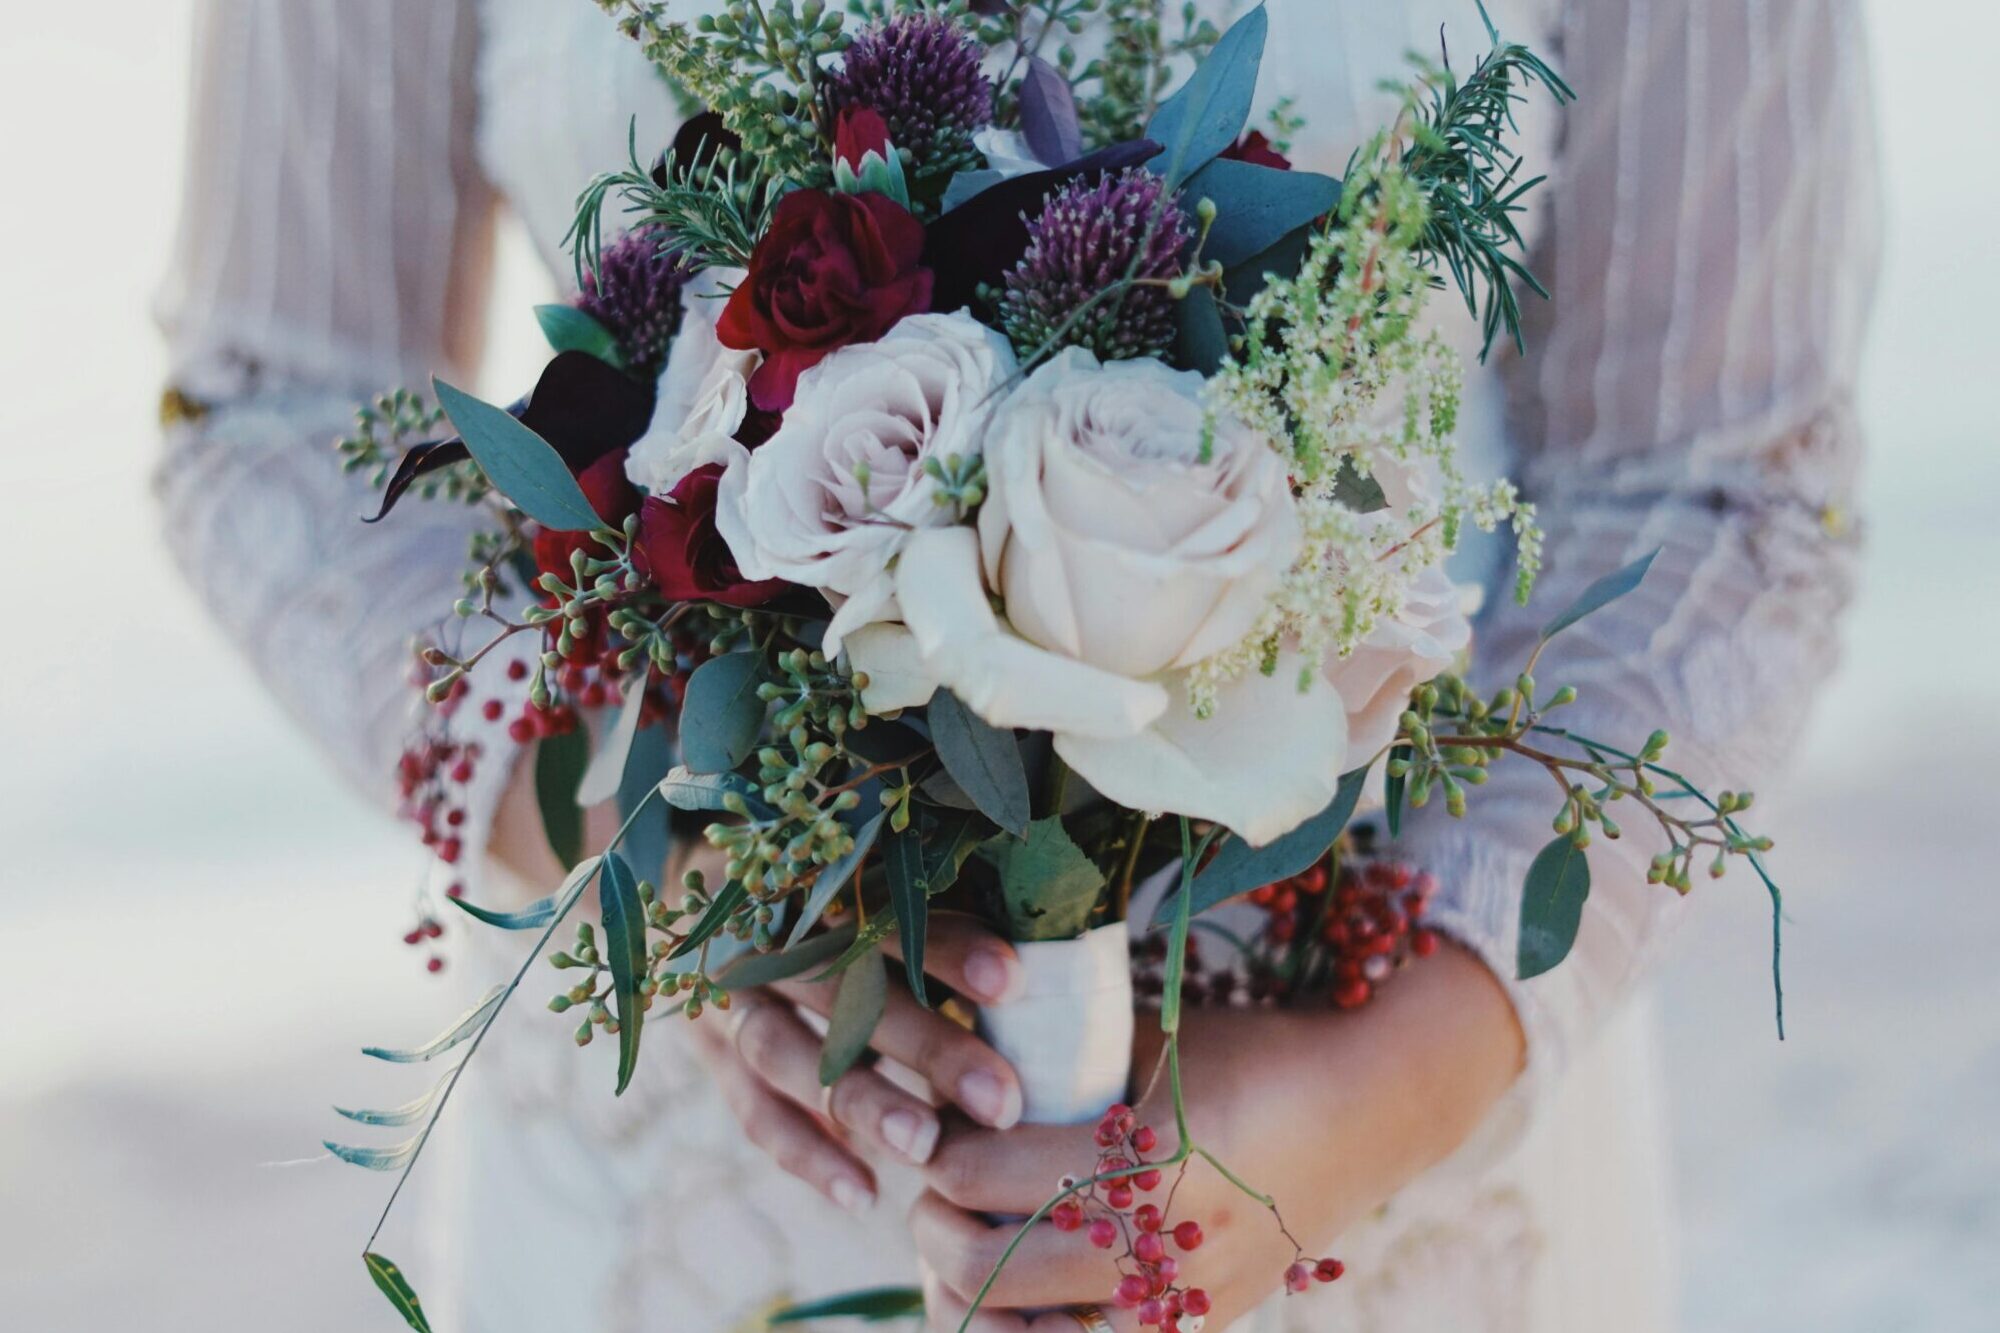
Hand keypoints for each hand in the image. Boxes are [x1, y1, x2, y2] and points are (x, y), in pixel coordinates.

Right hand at [689, 866, 1030, 1215]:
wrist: (723, 906)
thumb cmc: (840, 903)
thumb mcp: (877, 894)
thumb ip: (936, 926)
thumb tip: (1035, 967)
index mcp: (813, 882)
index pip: (884, 913)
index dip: (947, 947)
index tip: (1015, 984)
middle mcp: (766, 936)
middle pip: (843, 991)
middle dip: (926, 1046)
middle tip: (1000, 1100)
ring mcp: (728, 996)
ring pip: (789, 1053)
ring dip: (862, 1103)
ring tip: (926, 1148)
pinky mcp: (713, 1053)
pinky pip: (755, 1110)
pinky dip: (807, 1154)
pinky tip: (863, 1194)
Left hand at [905, 943, 1522, 1331]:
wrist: (1370, 1109)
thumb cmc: (1254, 1054)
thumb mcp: (1152, 1041)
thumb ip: (1060, 1064)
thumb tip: (960, 1077)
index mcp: (1146, 1161)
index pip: (982, 1173)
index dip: (938, 1150)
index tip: (934, 1125)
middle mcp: (1163, 1246)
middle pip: (985, 1267)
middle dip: (935, 1225)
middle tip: (933, 1190)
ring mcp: (1182, 1302)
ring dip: (973, 1296)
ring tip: (967, 1246)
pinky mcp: (1197, 1329)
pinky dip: (1035, 1329)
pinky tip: (1021, 1295)